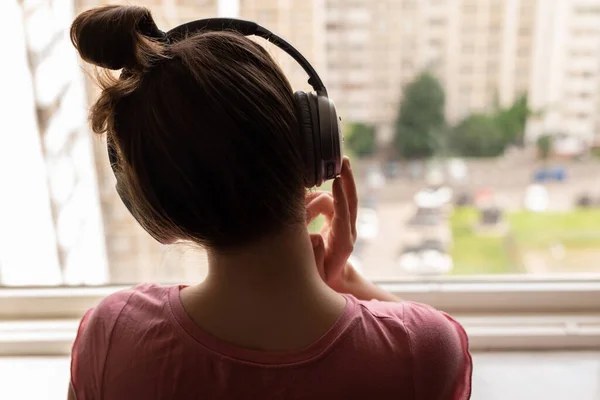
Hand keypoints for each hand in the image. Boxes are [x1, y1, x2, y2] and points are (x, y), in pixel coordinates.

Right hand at [305, 157, 357, 290]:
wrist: (333, 282)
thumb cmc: (321, 278)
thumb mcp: (317, 271)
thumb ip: (315, 255)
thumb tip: (313, 236)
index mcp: (344, 242)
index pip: (343, 215)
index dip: (340, 198)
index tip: (336, 180)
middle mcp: (348, 230)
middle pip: (351, 199)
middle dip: (348, 178)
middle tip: (343, 160)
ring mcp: (344, 223)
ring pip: (336, 197)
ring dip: (320, 192)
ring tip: (299, 196)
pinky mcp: (338, 219)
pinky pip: (332, 200)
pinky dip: (321, 192)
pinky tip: (307, 189)